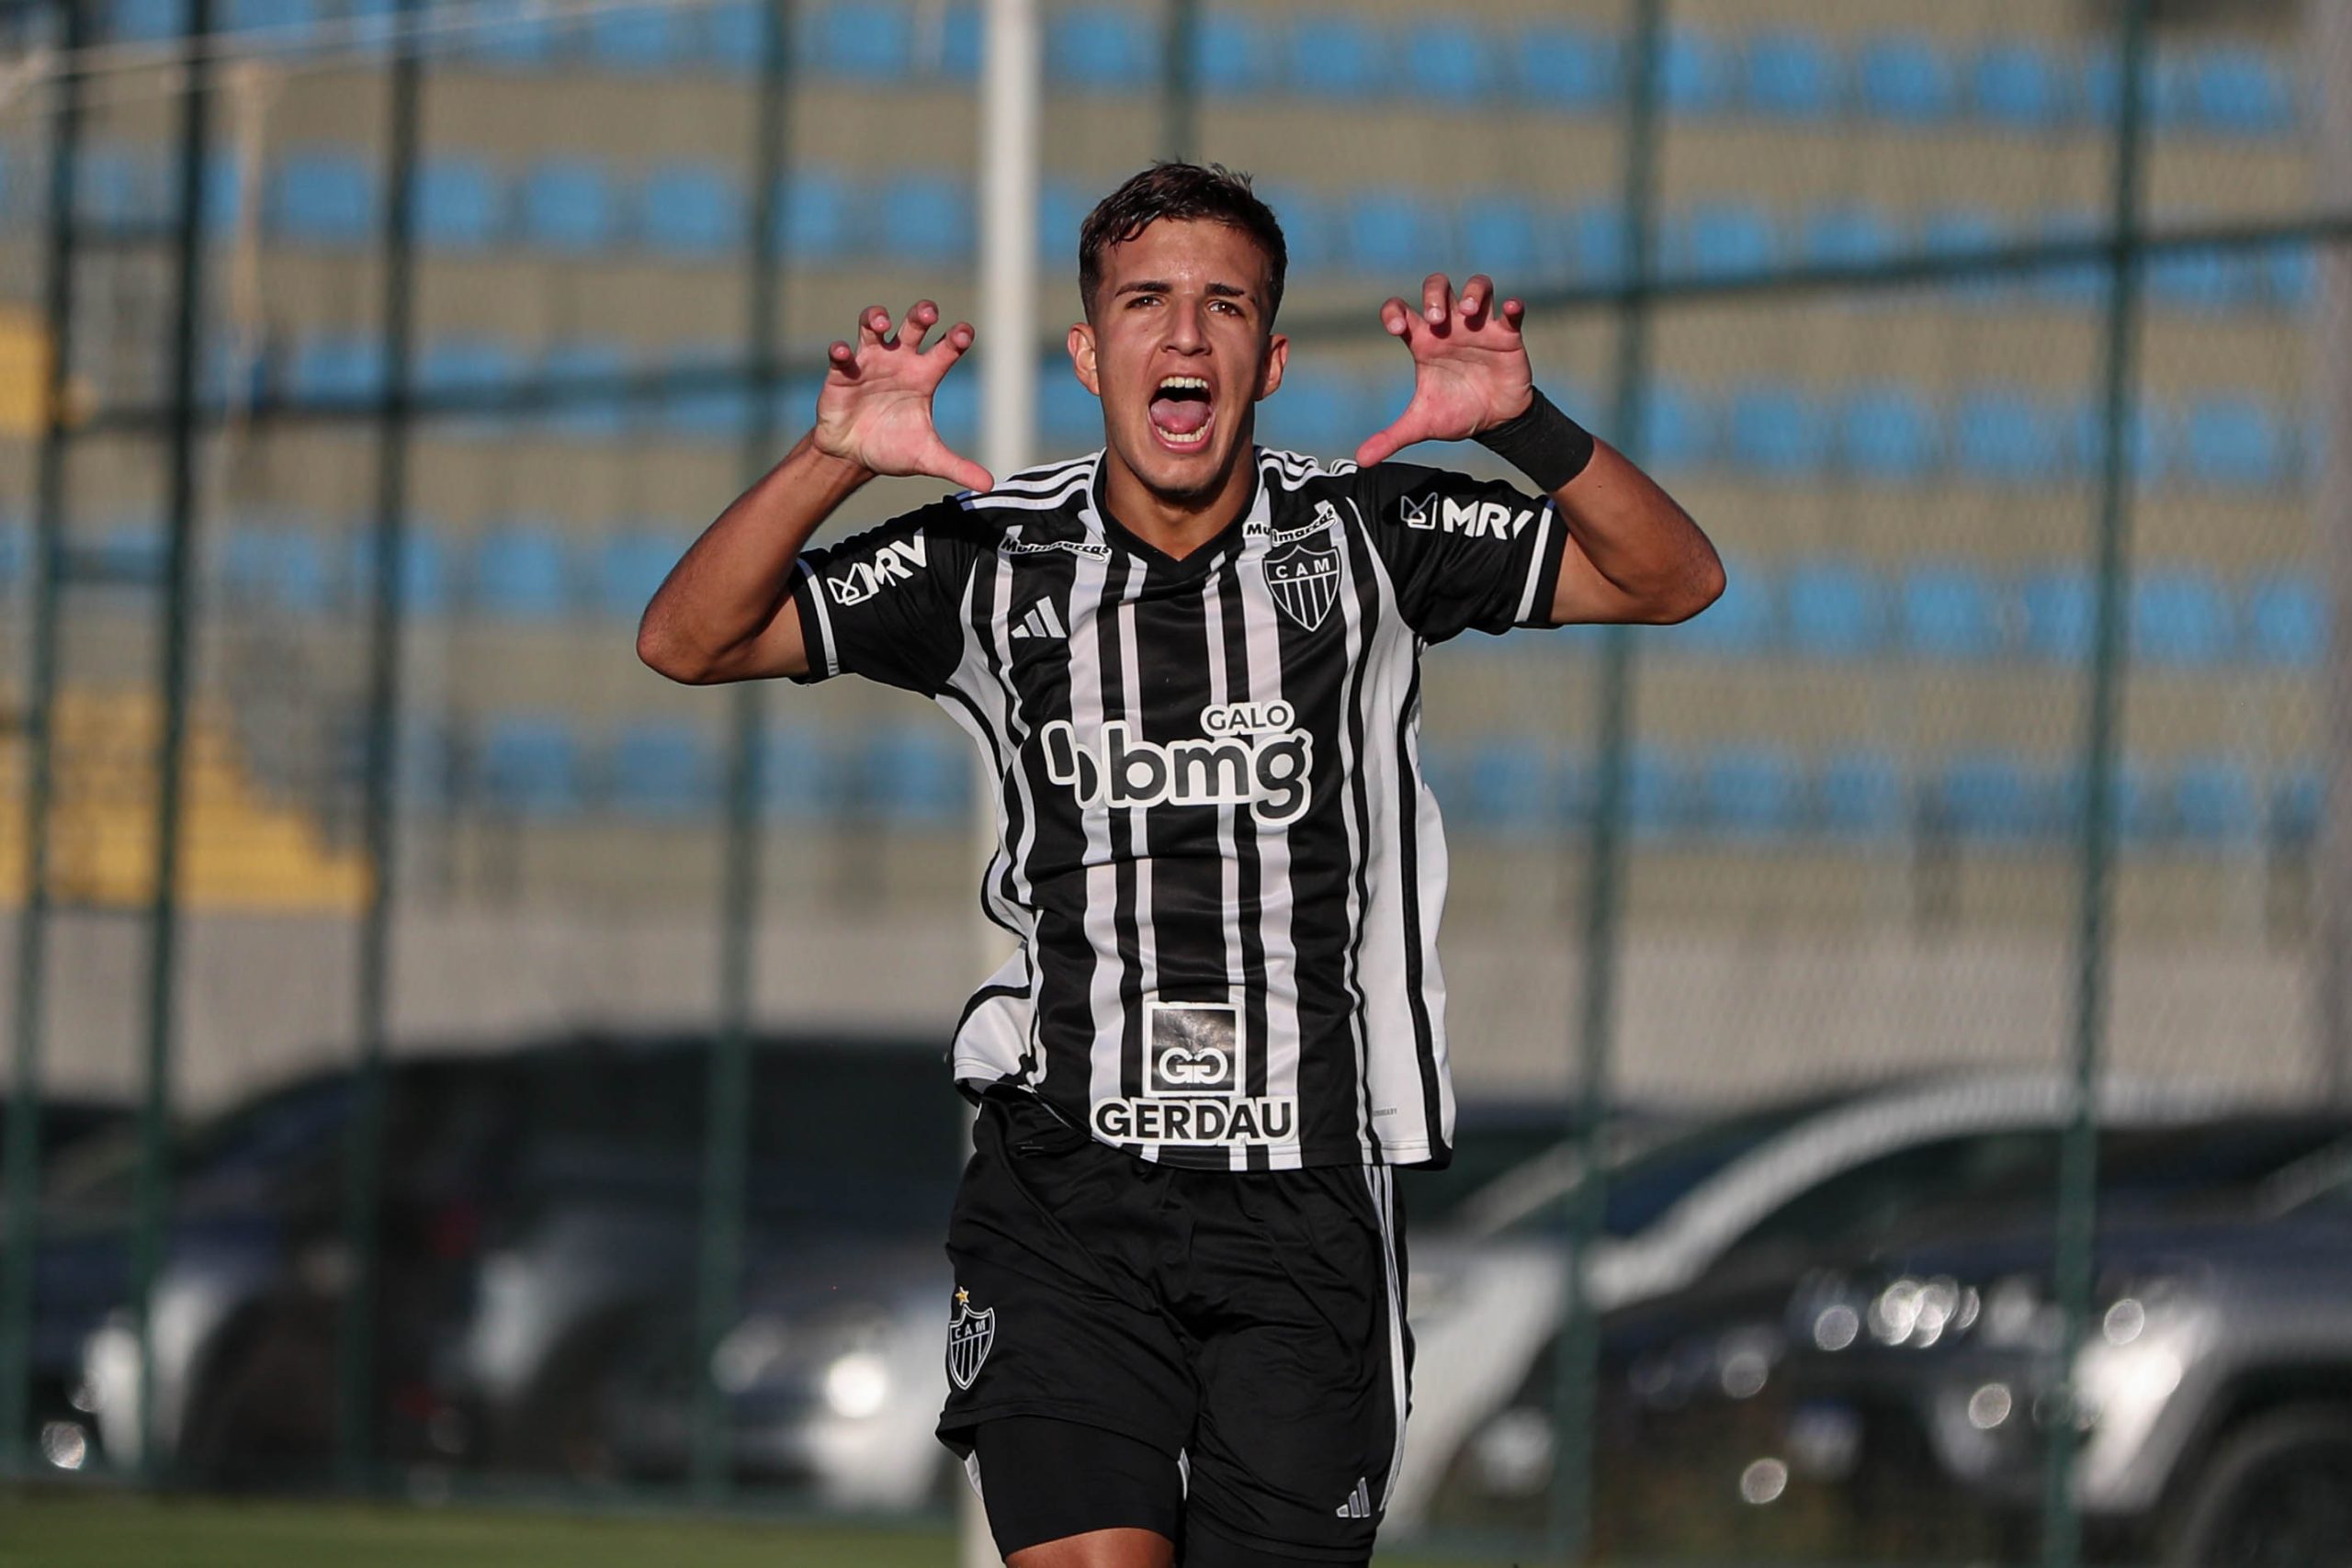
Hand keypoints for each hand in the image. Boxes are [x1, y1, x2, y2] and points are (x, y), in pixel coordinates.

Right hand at [812, 300, 992, 491]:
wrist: (854, 457)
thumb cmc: (893, 447)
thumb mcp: (927, 457)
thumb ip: (957, 467)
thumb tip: (988, 485)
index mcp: (924, 376)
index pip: (946, 349)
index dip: (956, 338)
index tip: (964, 333)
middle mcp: (899, 361)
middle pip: (913, 326)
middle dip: (920, 315)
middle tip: (928, 312)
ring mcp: (869, 363)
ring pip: (872, 326)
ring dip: (875, 318)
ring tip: (882, 322)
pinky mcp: (842, 374)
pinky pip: (840, 355)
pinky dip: (840, 351)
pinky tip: (843, 353)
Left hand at [1353, 273, 1534, 468]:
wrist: (1493, 424)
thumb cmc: (1455, 413)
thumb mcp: (1421, 425)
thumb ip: (1391, 437)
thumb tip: (1360, 462)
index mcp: (1424, 342)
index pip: (1401, 310)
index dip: (1394, 311)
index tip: (1396, 328)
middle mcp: (1450, 327)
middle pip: (1438, 287)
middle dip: (1435, 295)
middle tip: (1437, 320)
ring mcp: (1479, 328)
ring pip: (1478, 287)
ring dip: (1473, 293)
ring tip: (1469, 313)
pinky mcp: (1507, 336)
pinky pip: (1512, 312)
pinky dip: (1512, 307)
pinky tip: (1509, 309)